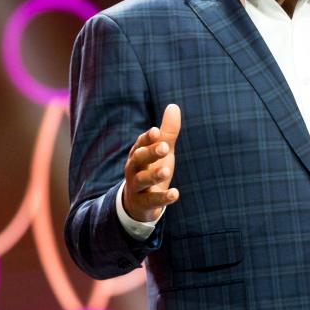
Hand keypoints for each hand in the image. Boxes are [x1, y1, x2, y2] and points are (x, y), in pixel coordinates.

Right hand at [122, 104, 180, 221]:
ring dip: (154, 175)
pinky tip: (175, 194)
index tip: (156, 131)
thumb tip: (174, 106)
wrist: (140, 204)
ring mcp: (136, 187)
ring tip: (167, 171)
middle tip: (164, 147)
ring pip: (142, 180)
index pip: (140, 144)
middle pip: (138, 159)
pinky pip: (151, 201)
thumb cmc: (152, 170)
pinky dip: (162, 198)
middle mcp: (134, 169)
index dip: (147, 138)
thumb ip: (168, 132)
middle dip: (150, 153)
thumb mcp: (162, 152)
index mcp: (138, 154)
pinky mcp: (143, 204)